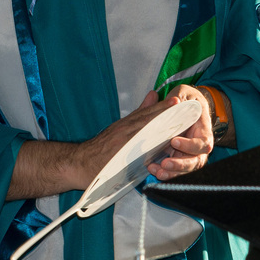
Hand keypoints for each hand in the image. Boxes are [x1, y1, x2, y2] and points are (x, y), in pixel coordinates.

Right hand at [6, 88, 213, 199]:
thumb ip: (138, 114)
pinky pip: (134, 150)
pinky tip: (157, 143)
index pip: (147, 115)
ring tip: (174, 121)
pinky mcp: (117, 156)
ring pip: (142, 133)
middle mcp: (124, 132)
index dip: (163, 109)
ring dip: (159, 126)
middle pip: (147, 121)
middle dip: (164, 114)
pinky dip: (146, 144)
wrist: (76, 164)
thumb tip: (153, 95)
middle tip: (183, 107)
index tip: (179, 103)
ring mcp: (121, 144)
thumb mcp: (119, 127)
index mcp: (126, 125)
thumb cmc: (99, 149)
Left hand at [145, 85, 214, 179]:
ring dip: (172, 173)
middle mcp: (199, 146)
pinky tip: (154, 170)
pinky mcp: (180, 159)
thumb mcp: (184, 93)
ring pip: (185, 170)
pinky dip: (166, 172)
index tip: (174, 141)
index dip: (190, 145)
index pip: (203, 143)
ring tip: (158, 172)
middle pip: (195, 161)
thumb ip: (179, 96)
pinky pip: (175, 170)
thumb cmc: (188, 99)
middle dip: (180, 165)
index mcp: (203, 130)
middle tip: (165, 163)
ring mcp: (190, 154)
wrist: (187, 106)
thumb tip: (175, 101)